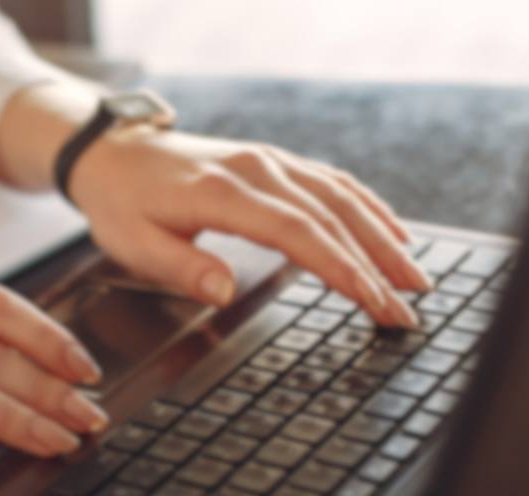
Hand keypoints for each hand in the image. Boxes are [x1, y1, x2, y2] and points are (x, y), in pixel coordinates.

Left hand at [70, 126, 430, 327]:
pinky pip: (332, 183)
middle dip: (376, 264)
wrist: (113, 154)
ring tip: (415, 279)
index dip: (340, 268)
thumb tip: (223, 290)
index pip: (298, 232)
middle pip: (332, 217)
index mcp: (224, 193)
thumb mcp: (132, 244)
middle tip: (409, 308)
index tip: (372, 301)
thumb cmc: (121, 203)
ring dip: (383, 238)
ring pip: (342, 197)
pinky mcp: (273, 163)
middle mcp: (257, 170)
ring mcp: (269, 162)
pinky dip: (368, 208)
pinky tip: (392, 234)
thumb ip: (180, 267)